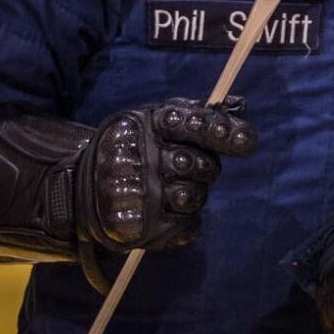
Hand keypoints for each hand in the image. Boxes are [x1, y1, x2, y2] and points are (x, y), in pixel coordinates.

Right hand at [77, 96, 254, 252]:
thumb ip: (197, 114)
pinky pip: (189, 225)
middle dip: (206, 167)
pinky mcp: (144, 227)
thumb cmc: (134, 146)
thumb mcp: (156, 119)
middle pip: (203, 165)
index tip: (248, 142)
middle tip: (190, 165)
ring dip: (194, 193)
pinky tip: (167, 209)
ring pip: (197, 196)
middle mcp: (146, 157)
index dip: (223, 132)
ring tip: (172, 187)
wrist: (86, 186)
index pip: (194, 124)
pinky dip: (186, 220)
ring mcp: (144, 194)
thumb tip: (240, 105)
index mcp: (150, 123)